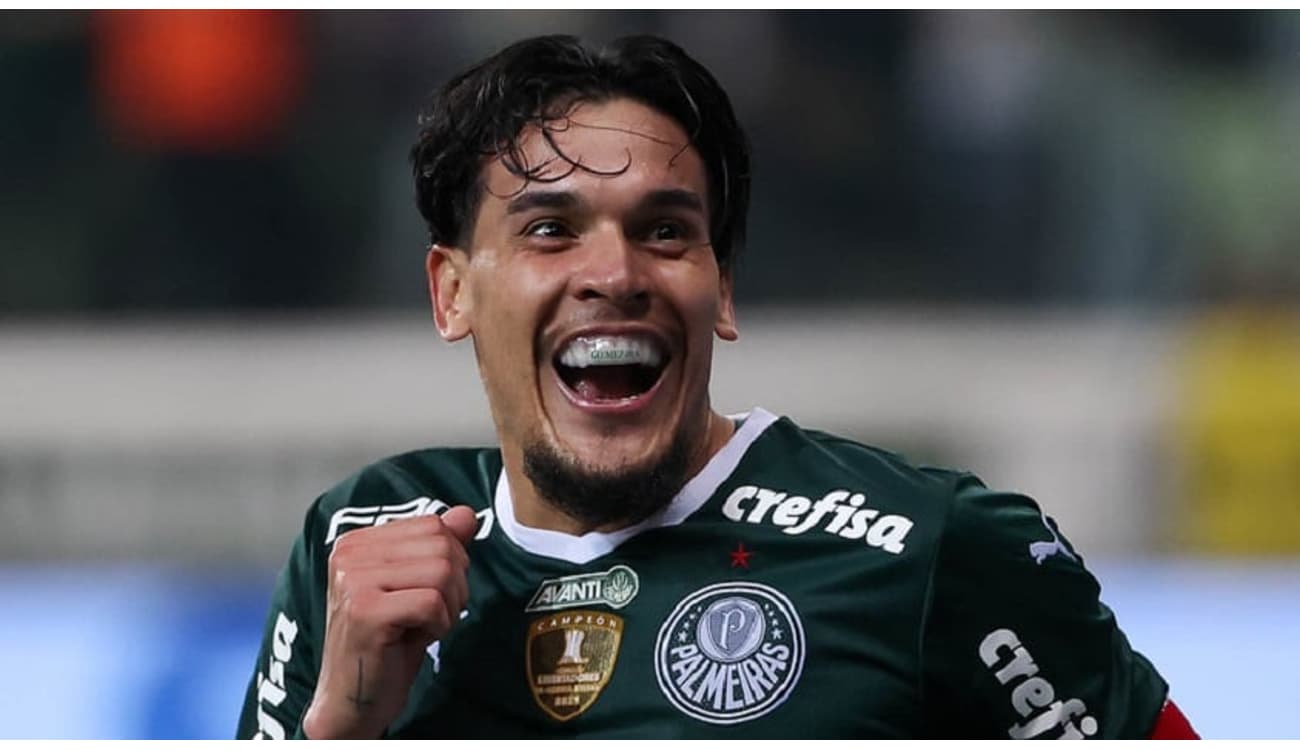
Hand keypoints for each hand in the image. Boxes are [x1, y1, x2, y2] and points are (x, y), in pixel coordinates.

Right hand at [302, 505, 476, 738]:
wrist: (354, 698)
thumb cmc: (387, 643)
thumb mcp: (417, 586)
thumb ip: (439, 547)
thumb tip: (468, 514)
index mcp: (358, 541)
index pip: (433, 525)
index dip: (449, 563)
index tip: (428, 595)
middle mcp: (349, 553)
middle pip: (442, 546)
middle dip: (453, 586)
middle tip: (429, 615)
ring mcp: (353, 581)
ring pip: (442, 572)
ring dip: (447, 608)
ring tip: (420, 626)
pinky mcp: (365, 611)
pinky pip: (432, 603)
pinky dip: (438, 625)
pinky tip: (413, 639)